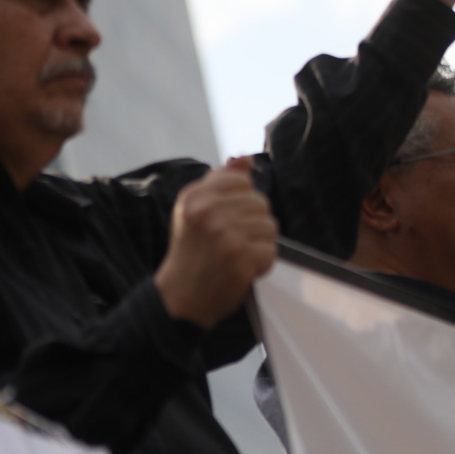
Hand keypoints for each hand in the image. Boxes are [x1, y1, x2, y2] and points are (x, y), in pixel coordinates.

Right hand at [154, 157, 278, 328]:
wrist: (182, 295)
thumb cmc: (193, 251)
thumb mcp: (196, 210)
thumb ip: (220, 181)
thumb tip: (245, 157)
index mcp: (194, 196)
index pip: (242, 181)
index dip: (243, 203)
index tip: (226, 221)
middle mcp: (207, 211)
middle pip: (261, 203)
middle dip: (253, 225)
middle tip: (231, 243)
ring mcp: (223, 234)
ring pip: (270, 227)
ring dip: (260, 245)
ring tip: (236, 256)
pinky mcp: (240, 257)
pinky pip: (272, 250)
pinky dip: (263, 264)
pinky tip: (243, 269)